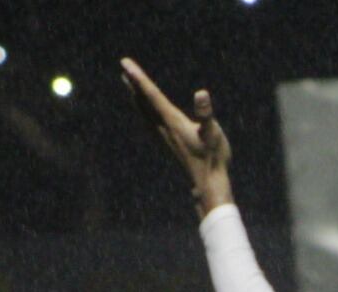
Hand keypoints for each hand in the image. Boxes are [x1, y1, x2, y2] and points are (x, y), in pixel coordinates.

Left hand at [121, 59, 233, 214]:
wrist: (209, 182)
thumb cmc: (213, 157)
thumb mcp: (212, 133)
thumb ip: (205, 114)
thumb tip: (201, 94)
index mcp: (172, 120)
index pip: (152, 94)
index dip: (138, 78)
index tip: (125, 63)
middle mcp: (164, 127)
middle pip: (145, 102)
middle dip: (135, 84)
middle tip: (124, 68)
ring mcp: (165, 136)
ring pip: (146, 112)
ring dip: (138, 97)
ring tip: (130, 85)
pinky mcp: (169, 143)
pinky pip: (151, 122)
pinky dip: (145, 112)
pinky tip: (145, 112)